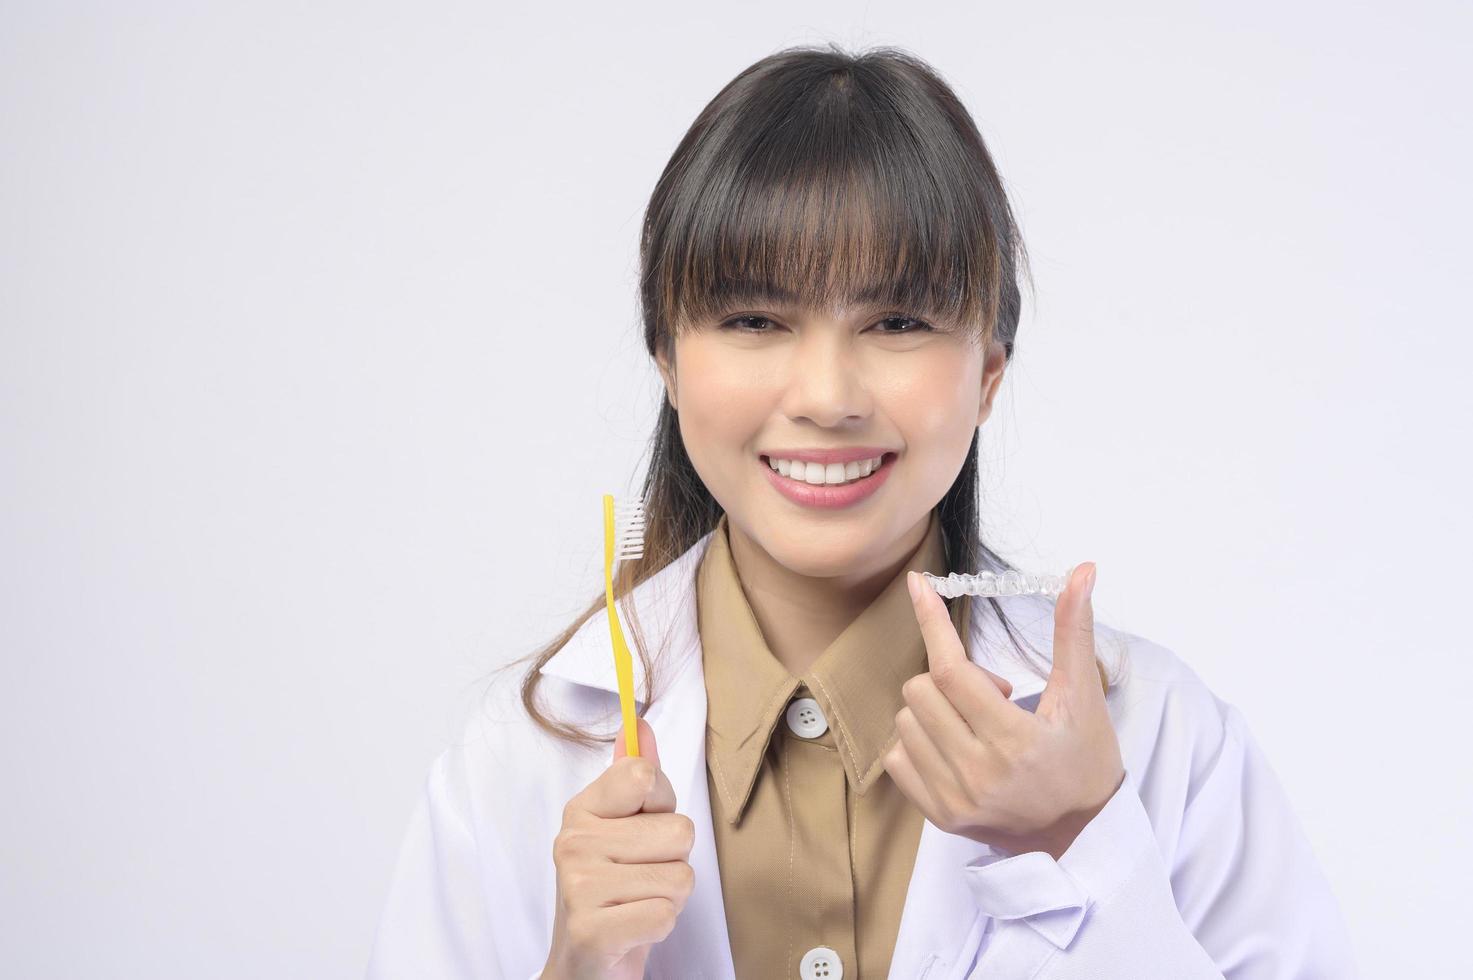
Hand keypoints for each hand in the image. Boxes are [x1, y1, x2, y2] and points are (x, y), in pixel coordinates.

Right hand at [542, 717, 695, 979]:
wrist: (585, 964)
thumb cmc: (613, 890)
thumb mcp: (623, 828)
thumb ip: (634, 777)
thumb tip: (640, 727)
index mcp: (582, 809)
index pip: (645, 775)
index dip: (662, 806)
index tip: (641, 829)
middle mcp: (573, 842)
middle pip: (679, 831)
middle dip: (673, 860)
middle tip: (641, 878)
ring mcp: (579, 887)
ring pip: (680, 876)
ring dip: (670, 897)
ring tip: (637, 903)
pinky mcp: (592, 930)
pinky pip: (665, 914)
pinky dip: (660, 926)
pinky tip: (633, 928)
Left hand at [883, 563, 1124, 860]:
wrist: (1083, 836)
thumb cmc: (1086, 761)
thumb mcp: (1084, 697)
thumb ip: (1075, 633)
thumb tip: (1082, 571)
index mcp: (1014, 741)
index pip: (953, 671)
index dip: (933, 623)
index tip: (918, 585)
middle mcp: (978, 774)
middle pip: (921, 690)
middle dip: (948, 677)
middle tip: (990, 695)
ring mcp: (954, 800)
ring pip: (906, 721)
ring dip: (933, 709)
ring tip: (976, 725)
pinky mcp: (939, 817)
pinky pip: (897, 759)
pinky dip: (918, 742)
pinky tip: (954, 746)